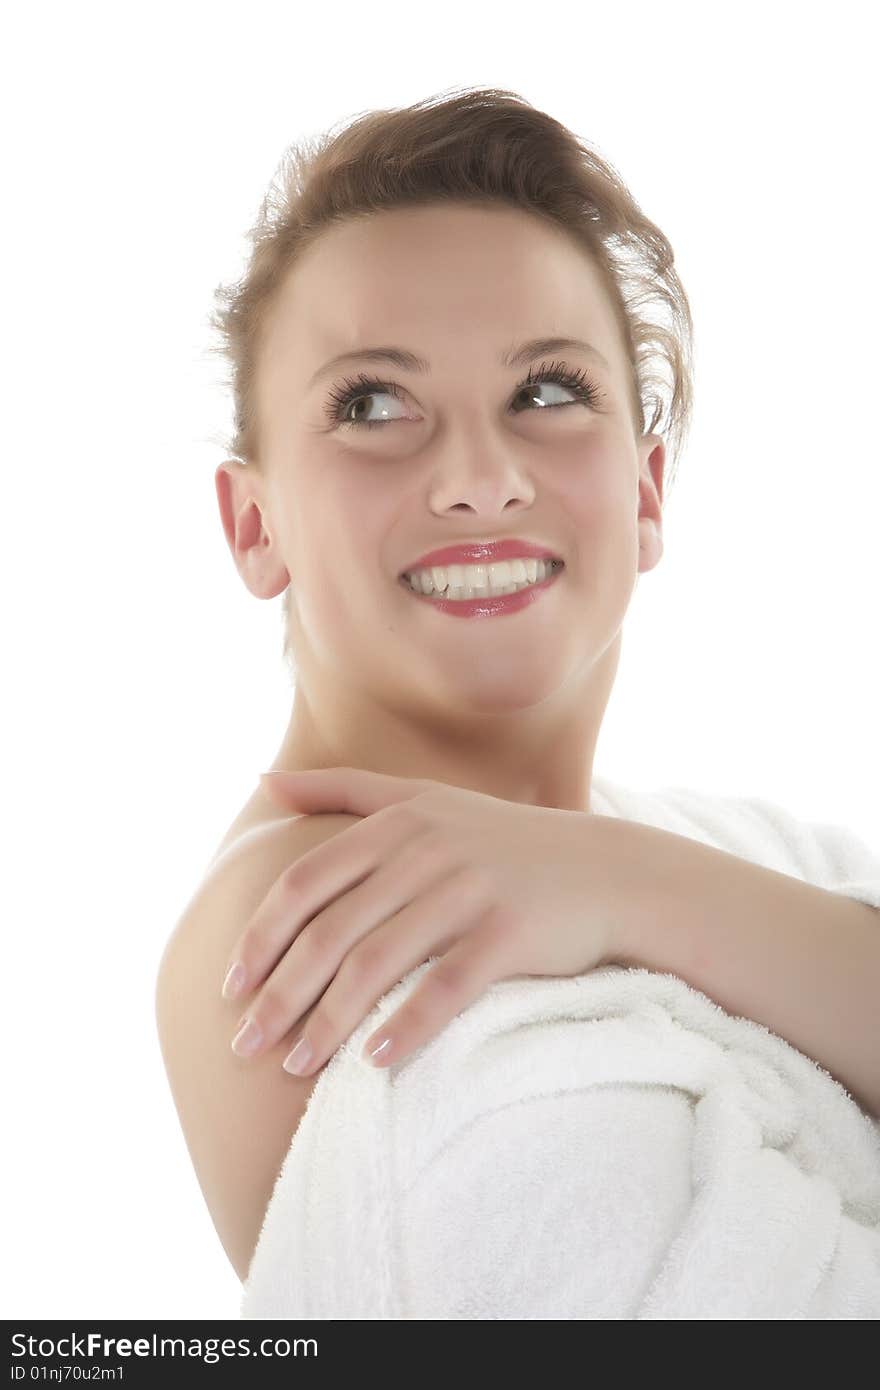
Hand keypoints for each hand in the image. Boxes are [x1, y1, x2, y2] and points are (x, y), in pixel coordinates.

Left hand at [222, 767, 630, 1074]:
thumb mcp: (422, 799)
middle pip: (331, 931)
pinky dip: (407, 1026)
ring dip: (329, 1023)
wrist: (606, 870)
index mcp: (398, 822)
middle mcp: (427, 850)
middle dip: (281, 994)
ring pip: (379, 964)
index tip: (230, 986)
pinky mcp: (510, 932)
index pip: (306, 884)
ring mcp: (470, 889)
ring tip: (296, 1066)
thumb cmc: (501, 840)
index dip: (261, 937)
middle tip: (246, 1046)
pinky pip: (447, 986)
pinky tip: (376, 1062)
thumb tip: (263, 780)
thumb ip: (342, 789)